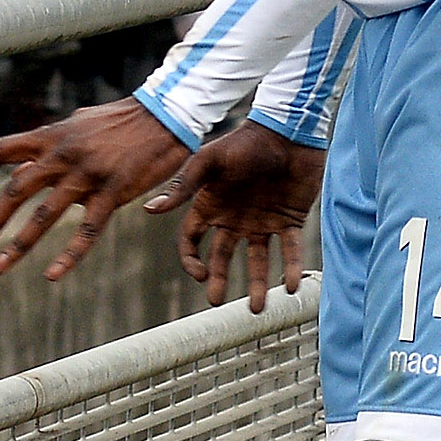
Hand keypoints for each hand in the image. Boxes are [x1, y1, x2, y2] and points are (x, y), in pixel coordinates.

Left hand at [0, 97, 188, 281]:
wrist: (164, 114)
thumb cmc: (121, 122)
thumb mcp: (77, 124)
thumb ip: (50, 144)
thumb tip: (25, 159)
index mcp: (50, 137)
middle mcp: (62, 154)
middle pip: (15, 189)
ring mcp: (87, 174)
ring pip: (44, 214)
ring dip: (18, 243)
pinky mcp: (113, 191)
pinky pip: (87, 229)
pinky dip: (69, 254)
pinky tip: (52, 275)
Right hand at [151, 121, 324, 307]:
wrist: (287, 131)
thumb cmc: (245, 142)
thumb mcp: (210, 162)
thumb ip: (183, 186)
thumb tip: (148, 209)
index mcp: (210, 205)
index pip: (192, 241)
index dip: (191, 260)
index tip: (199, 276)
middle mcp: (233, 218)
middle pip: (221, 257)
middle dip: (217, 281)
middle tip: (216, 303)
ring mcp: (262, 221)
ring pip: (257, 261)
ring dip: (256, 284)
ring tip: (258, 308)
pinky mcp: (289, 220)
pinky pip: (290, 250)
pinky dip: (291, 269)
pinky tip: (291, 286)